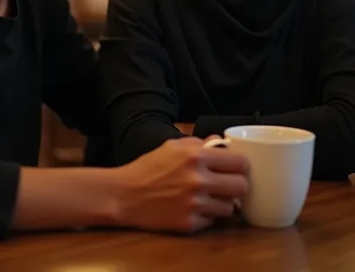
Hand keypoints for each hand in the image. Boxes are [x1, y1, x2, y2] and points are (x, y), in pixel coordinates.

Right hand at [117, 138, 248, 233]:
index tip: (237, 167)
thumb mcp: (172, 146)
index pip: (240, 161)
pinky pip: (213, 221)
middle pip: (241, 186)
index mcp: (195, 156)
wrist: (125, 194)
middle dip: (238, 184)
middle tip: (229, 184)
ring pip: (230, 207)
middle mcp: (197, 180)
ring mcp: (194, 204)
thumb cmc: (148, 167)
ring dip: (223, 202)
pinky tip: (196, 207)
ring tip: (211, 197)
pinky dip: (208, 215)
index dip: (241, 164)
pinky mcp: (189, 224)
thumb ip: (199, 143)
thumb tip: (220, 143)